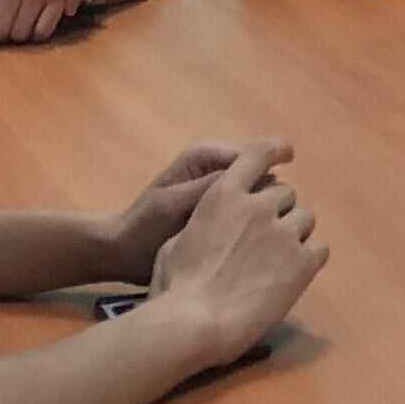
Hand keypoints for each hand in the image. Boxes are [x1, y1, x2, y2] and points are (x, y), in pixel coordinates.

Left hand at [103, 138, 283, 280]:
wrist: (123, 250)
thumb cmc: (145, 226)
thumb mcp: (174, 204)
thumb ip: (210, 187)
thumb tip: (254, 176)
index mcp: (206, 155)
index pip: (256, 152)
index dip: (275, 170)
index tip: (282, 201)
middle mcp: (218, 165)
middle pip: (263, 171)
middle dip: (272, 195)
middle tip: (274, 225)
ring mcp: (222, 187)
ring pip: (260, 191)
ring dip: (265, 210)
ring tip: (267, 237)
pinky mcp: (222, 209)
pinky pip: (250, 208)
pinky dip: (255, 222)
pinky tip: (257, 242)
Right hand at [144, 143, 325, 362]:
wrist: (197, 322)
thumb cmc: (175, 286)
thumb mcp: (175, 244)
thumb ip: (200, 225)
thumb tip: (210, 225)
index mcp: (224, 196)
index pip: (257, 156)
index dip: (273, 150)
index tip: (286, 152)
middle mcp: (259, 207)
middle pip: (285, 193)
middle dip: (277, 210)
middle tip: (264, 237)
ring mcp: (284, 233)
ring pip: (305, 218)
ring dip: (294, 232)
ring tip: (277, 260)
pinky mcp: (303, 262)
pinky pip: (320, 249)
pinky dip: (309, 258)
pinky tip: (292, 276)